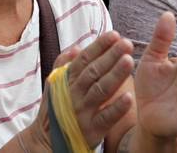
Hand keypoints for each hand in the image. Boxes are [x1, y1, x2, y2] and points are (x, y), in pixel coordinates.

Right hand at [27, 31, 136, 150]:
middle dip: (110, 56)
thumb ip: (64, 65)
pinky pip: (105, 117)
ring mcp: (82, 112)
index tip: (114, 34)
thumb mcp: (55, 85)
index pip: (84, 59)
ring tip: (129, 61)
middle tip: (127, 43)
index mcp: (67, 81)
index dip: (99, 46)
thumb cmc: (55, 109)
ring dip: (115, 75)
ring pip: (100, 91)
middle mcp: (74, 94)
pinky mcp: (91, 130)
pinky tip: (129, 97)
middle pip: (94, 72)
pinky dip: (116, 108)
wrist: (47, 142)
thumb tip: (76, 47)